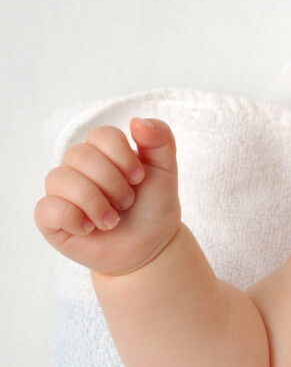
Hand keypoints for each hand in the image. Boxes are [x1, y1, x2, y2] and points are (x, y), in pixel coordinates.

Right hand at [35, 118, 181, 275]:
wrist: (149, 245)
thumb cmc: (154, 204)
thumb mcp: (166, 169)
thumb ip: (160, 139)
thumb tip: (136, 121)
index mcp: (104, 150)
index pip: (102, 135)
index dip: (123, 156)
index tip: (139, 178)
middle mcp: (78, 166)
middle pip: (80, 155)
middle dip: (112, 182)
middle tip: (128, 202)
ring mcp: (61, 191)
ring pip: (60, 178)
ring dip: (95, 202)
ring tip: (112, 220)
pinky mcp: (49, 218)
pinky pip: (48, 208)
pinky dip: (75, 218)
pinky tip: (90, 228)